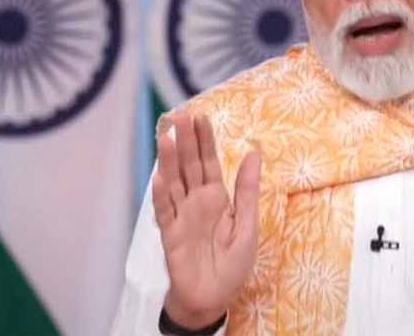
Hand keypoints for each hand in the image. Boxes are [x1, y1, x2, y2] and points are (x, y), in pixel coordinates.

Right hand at [152, 111, 261, 329]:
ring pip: (173, 183)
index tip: (201, 117)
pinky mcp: (171, 235)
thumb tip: (254, 154)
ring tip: (166, 137)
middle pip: (189, 167)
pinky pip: (165, 213)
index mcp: (216, 198)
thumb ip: (248, 190)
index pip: (209, 163)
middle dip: (185, 142)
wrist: (213, 297)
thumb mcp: (247, 225)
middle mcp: (196, 202)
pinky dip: (161, 196)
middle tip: (181, 116)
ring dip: (169, 161)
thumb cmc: (231, 264)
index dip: (204, 141)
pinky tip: (160, 177)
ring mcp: (181, 216)